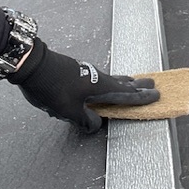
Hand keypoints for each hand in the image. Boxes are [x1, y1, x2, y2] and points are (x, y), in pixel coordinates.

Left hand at [8, 40, 158, 132]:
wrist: (32, 64)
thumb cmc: (51, 87)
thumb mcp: (68, 110)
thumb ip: (84, 119)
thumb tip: (95, 124)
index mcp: (99, 86)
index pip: (126, 94)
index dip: (142, 97)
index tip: (157, 95)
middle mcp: (97, 77)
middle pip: (123, 82)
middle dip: (138, 85)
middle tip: (152, 83)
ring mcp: (87, 73)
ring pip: (112, 78)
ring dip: (124, 81)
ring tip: (133, 82)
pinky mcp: (78, 71)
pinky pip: (101, 78)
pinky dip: (110, 81)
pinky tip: (105, 84)